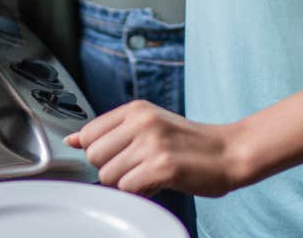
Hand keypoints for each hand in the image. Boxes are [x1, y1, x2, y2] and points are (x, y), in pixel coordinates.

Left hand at [66, 101, 253, 197]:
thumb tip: (72, 140)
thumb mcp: (148, 126)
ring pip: (108, 175)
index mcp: (136, 109)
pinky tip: (159, 182)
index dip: (101, 153)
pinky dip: (141, 192)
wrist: (230, 153)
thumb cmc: (189, 143)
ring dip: (127, 182)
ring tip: (151, 173)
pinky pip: (127, 188)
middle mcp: (142, 121)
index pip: (88, 134)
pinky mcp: (163, 166)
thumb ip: (111, 132)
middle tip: (139, 167)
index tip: (121, 156)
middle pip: (94, 157)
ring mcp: (152, 143)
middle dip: (112, 169)